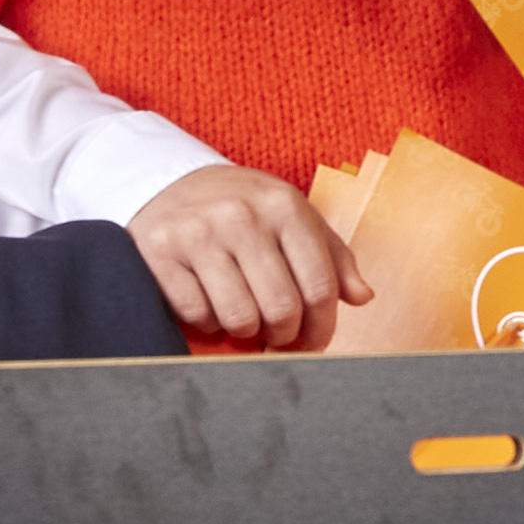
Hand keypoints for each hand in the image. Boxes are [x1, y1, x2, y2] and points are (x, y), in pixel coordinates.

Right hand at [130, 165, 369, 351]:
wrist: (169, 180)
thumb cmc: (244, 207)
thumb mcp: (293, 217)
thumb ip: (333, 257)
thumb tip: (363, 296)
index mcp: (284, 206)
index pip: (320, 287)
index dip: (322, 327)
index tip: (314, 342)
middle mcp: (242, 216)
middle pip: (282, 309)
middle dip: (284, 335)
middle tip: (278, 335)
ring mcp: (198, 233)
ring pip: (239, 318)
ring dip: (246, 331)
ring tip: (246, 318)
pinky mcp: (160, 253)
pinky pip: (197, 315)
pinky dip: (208, 321)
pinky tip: (210, 303)